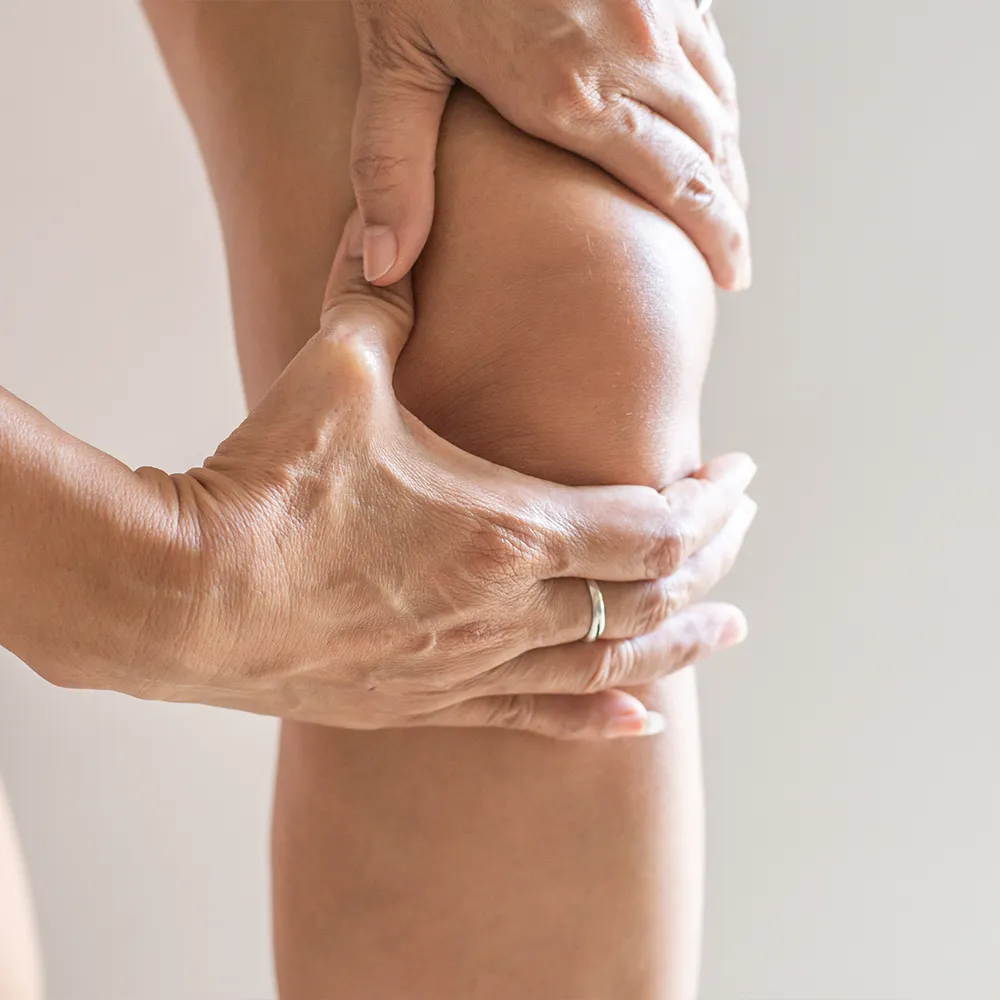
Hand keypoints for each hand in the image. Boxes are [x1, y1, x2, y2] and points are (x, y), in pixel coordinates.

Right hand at [145, 213, 755, 739]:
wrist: (186, 596)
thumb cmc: (267, 485)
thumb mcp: (336, 373)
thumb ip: (379, 303)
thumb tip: (387, 233)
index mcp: (510, 528)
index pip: (657, 526)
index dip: (712, 504)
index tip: (740, 475)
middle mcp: (509, 609)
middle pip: (652, 597)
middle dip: (712, 561)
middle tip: (742, 529)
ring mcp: (472, 667)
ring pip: (610, 668)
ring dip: (680, 645)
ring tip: (729, 629)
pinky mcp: (427, 703)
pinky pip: (537, 721)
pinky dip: (598, 717)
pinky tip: (640, 721)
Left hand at [350, 0, 748, 289]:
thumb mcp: (392, 61)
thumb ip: (392, 169)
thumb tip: (382, 269)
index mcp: (571, 94)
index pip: (675, 186)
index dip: (715, 237)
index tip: (733, 274)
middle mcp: (631, 52)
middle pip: (709, 150)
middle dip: (729, 212)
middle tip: (733, 261)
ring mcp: (652, 4)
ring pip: (717, 99)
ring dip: (727, 159)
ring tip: (726, 204)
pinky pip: (706, 47)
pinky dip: (715, 98)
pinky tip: (709, 121)